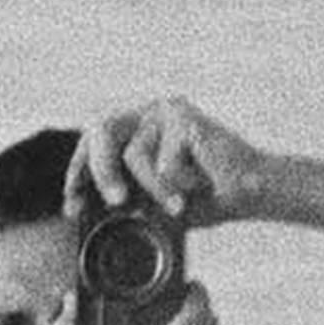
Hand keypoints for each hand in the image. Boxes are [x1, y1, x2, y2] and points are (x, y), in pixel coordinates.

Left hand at [72, 97, 266, 230]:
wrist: (250, 192)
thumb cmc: (201, 196)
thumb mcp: (153, 202)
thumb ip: (125, 199)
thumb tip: (87, 213)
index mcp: (133, 129)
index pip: (91, 144)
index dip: (78, 174)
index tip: (73, 207)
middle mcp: (145, 113)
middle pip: (101, 130)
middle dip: (100, 171)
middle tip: (116, 202)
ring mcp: (165, 111)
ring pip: (134, 154)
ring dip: (155, 190)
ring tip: (177, 206)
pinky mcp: (185, 118)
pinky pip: (165, 162)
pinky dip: (179, 186)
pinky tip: (201, 185)